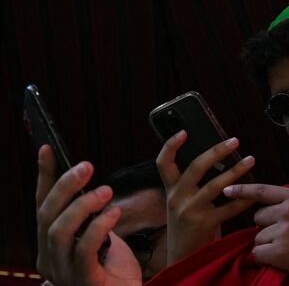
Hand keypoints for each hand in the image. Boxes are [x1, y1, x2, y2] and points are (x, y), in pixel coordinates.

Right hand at [36, 145, 141, 285]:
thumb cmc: (113, 270)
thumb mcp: (101, 235)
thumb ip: (91, 215)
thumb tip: (89, 182)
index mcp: (51, 245)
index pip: (43, 206)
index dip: (45, 176)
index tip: (48, 149)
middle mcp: (51, 258)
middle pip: (47, 216)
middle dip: (65, 186)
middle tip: (87, 166)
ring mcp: (63, 272)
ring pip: (59, 232)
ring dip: (82, 205)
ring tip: (106, 191)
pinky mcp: (83, 281)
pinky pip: (84, 250)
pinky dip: (98, 227)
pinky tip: (114, 213)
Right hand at [156, 131, 255, 263]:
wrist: (183, 255)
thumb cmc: (188, 221)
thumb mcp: (182, 200)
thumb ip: (194, 183)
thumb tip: (220, 156)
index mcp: (171, 189)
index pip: (163, 163)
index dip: (171, 145)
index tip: (184, 131)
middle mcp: (177, 198)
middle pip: (195, 168)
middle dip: (216, 151)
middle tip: (235, 140)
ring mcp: (190, 211)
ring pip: (215, 185)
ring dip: (236, 171)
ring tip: (251, 160)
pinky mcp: (204, 224)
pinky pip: (229, 208)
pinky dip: (243, 200)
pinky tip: (254, 194)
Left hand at [223, 183, 288, 275]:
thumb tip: (264, 208)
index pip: (263, 190)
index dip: (243, 190)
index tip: (227, 190)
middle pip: (258, 217)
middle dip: (266, 227)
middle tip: (287, 234)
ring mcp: (284, 230)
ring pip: (258, 237)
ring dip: (268, 244)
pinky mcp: (280, 250)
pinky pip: (258, 254)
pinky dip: (266, 258)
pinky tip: (283, 258)